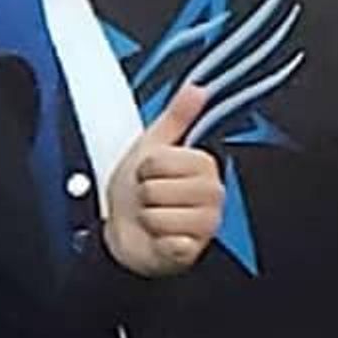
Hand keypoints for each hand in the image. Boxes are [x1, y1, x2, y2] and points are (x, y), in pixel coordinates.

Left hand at [103, 84, 225, 277]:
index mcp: (204, 165)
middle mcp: (211, 194)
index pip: (162, 160)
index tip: (150, 174)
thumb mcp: (153, 146)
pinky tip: (161, 238)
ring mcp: (205, 224)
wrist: (125, 235)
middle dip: (145, 194)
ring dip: (147, 218)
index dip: (146, 168)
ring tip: (153, 217)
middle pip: (159, 188)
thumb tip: (197, 87)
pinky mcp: (193, 250)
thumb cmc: (137, 193)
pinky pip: (170, 241)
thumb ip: (176, 116)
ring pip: (159, 215)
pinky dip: (157, 242)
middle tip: (151, 198)